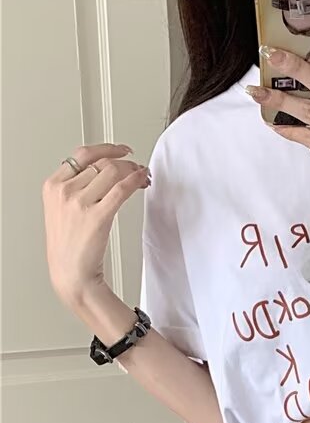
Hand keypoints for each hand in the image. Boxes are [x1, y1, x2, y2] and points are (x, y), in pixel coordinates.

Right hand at [42, 143, 149, 306]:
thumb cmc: (69, 248)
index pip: (82, 155)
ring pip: (112, 171)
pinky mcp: (97, 217)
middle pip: (101, 162)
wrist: (71, 274)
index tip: (121, 150)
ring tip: (143, 176)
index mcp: (53, 186)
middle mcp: (64, 191)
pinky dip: (135, 181)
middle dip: (125, 162)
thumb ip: (74, 189)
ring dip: (133, 170)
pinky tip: (142, 181)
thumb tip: (101, 173)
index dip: (106, 149)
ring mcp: (79, 203)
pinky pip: (121, 190)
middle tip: (137, 167)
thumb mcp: (60, 211)